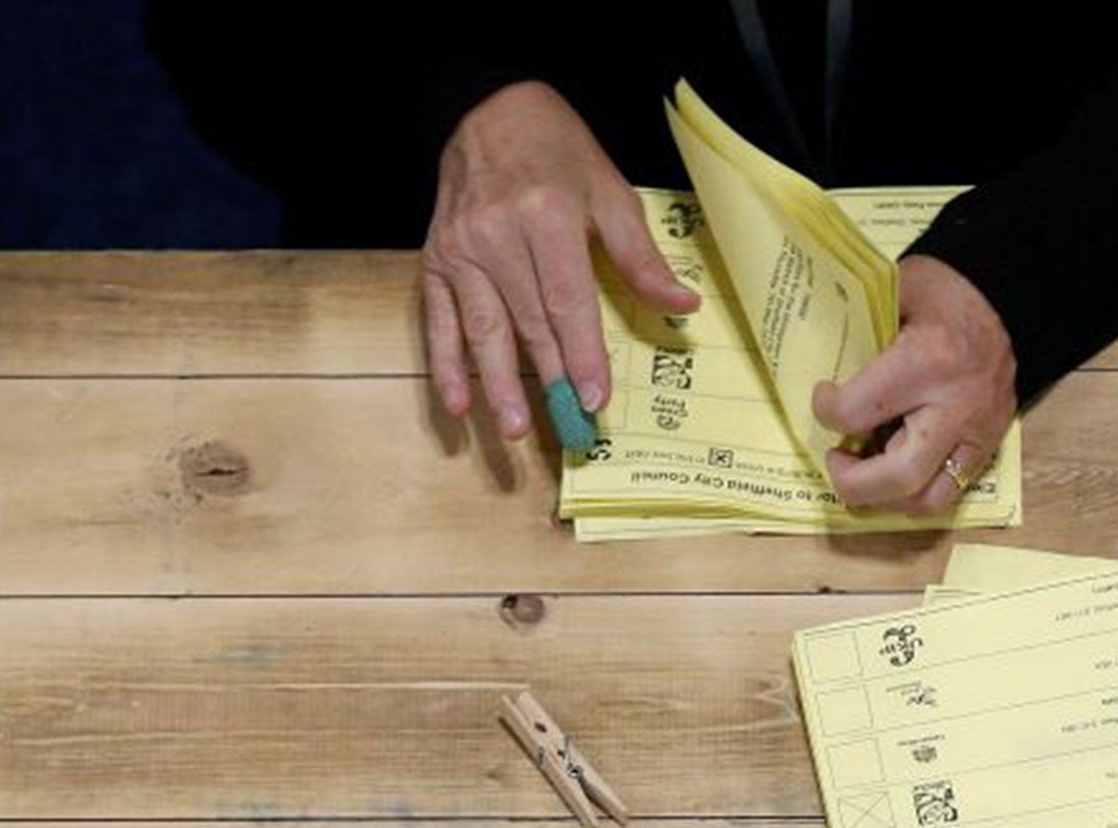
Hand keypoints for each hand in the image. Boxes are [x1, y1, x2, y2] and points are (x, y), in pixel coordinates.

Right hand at [422, 81, 699, 436]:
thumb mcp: (609, 192)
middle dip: (547, 378)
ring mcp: (460, 249)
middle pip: (527, 321)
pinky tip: (458, 404)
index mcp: (545, 215)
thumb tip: (682, 306)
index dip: (582, 353)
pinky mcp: (436, 258)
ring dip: (497, 384)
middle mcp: (497, 234)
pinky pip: (438, 319)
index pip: (567, 300)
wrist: (488, 109)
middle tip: (566, 427)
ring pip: (482, 328)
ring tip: (514, 429)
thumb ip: (641, 256)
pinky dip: (446, 364)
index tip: (595, 397)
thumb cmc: (558, 154)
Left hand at [811, 254, 1015, 511]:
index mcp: (927, 362)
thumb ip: (860, 339)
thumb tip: (828, 375)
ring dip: (884, 497)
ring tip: (863, 470)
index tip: (824, 396)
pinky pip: (949, 491)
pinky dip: (913, 491)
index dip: (826, 411)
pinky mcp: (989, 446)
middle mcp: (956, 407)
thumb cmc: (945, 290)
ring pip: (927, 500)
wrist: (1012, 296)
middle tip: (836, 457)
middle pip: (898, 477)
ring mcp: (977, 433)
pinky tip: (893, 467)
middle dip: (851, 481)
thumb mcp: (894, 294)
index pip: (857, 412)